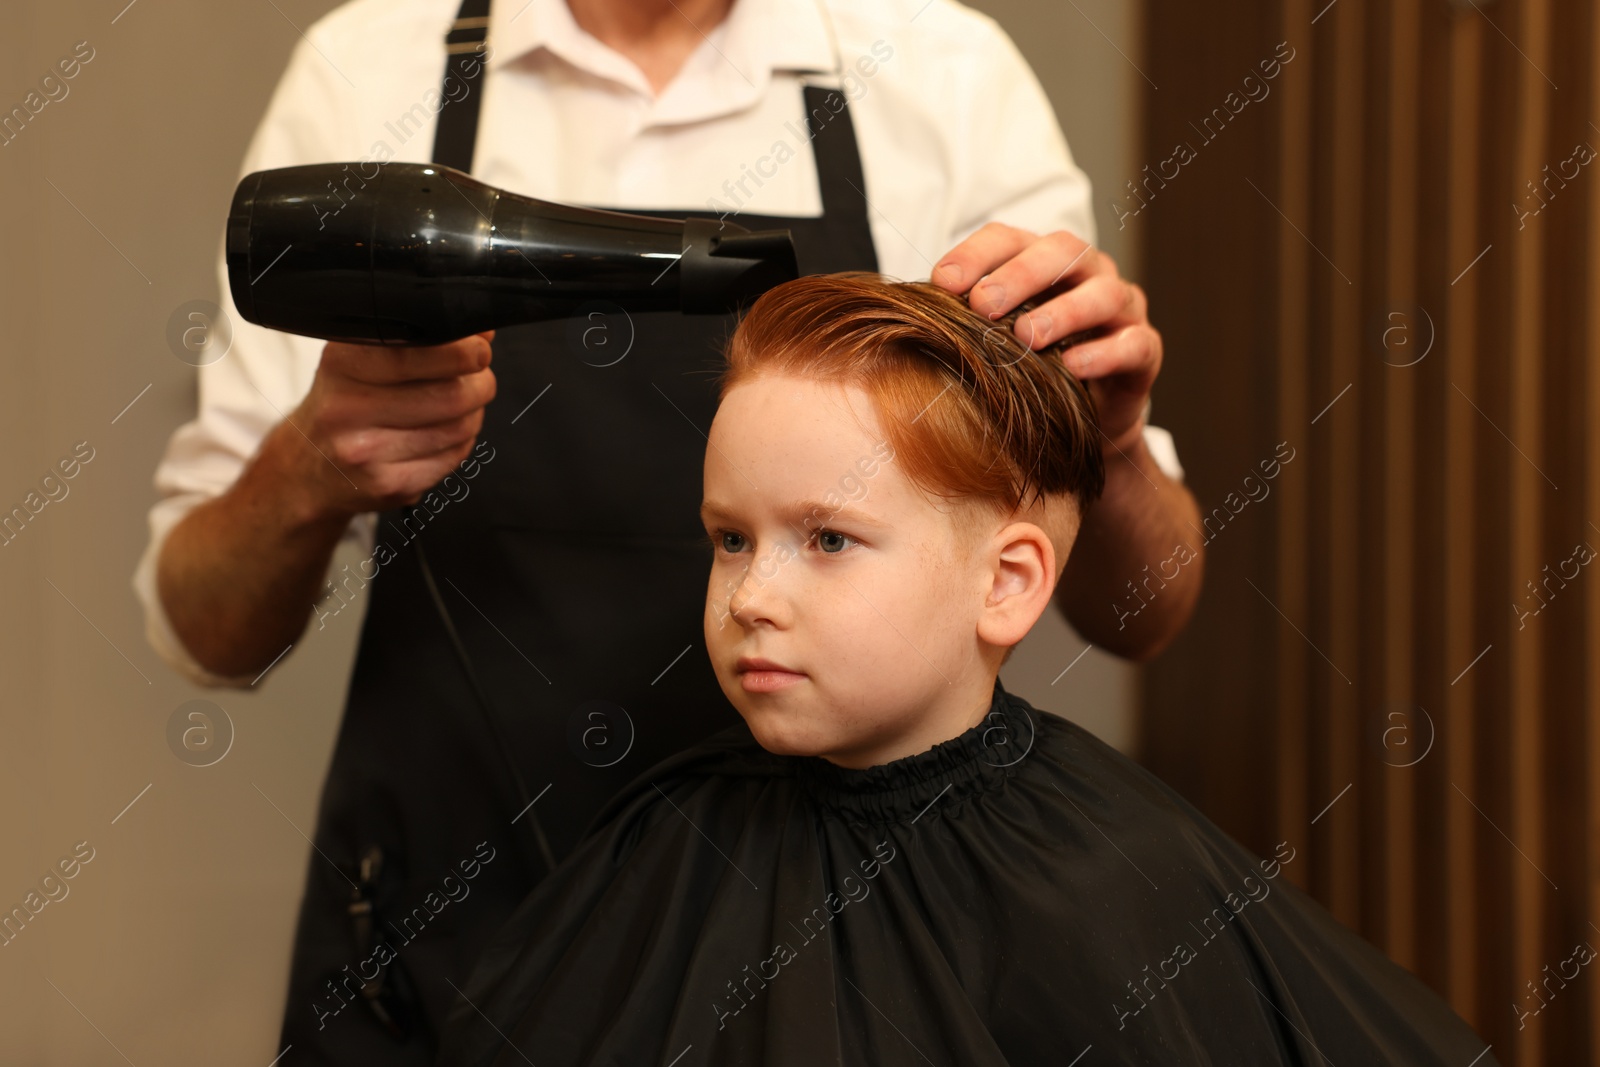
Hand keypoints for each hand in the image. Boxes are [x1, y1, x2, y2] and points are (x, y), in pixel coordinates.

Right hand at [286, 330, 496, 518]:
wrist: (308, 467)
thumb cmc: (345, 403)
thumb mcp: (363, 358)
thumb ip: (421, 339)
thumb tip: (481, 333)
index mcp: (342, 364)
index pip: (418, 352)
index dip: (462, 351)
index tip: (479, 349)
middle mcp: (347, 408)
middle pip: (452, 394)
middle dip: (479, 384)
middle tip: (477, 379)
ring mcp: (366, 452)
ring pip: (459, 427)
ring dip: (473, 414)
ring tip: (457, 408)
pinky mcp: (389, 485)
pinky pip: (454, 458)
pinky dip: (461, 443)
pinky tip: (442, 436)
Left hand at [932, 223, 1161, 456]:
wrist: (1082, 424)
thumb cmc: (1031, 370)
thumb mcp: (994, 342)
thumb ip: (968, 322)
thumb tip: (915, 318)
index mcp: (1045, 261)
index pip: (1010, 238)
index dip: (976, 253)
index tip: (942, 282)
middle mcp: (1089, 274)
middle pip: (1062, 251)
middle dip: (1020, 274)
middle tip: (983, 304)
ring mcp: (1122, 309)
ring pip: (1103, 293)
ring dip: (1063, 311)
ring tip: (1027, 337)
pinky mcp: (1144, 350)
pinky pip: (1133, 343)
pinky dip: (1103, 352)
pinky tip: (1073, 365)